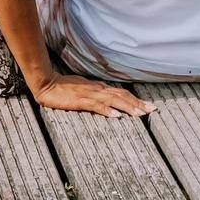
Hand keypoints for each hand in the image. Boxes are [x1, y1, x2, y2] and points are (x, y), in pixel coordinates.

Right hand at [31, 72, 154, 117]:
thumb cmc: (64, 87)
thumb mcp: (84, 90)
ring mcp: (89, 94)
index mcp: (99, 88)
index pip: (122, 94)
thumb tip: (110, 101)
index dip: (136, 100)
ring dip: (128, 107)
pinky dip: (107, 110)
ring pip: (113, 100)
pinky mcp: (80, 100)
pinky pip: (96, 106)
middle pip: (122, 96)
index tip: (149, 107)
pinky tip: (116, 116)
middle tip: (152, 110)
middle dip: (138, 104)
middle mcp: (98, 89)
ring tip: (140, 114)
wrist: (47, 83)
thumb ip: (97, 94)